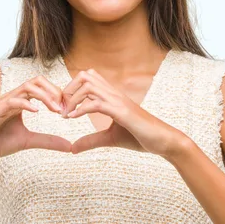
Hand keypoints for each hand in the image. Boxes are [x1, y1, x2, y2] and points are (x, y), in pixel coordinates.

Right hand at [0, 75, 71, 167]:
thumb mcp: (28, 141)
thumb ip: (48, 141)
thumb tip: (70, 147)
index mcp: (20, 101)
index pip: (41, 87)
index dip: (57, 94)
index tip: (68, 108)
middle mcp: (11, 98)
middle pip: (36, 81)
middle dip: (53, 90)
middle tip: (64, 106)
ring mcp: (2, 103)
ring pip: (25, 88)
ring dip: (44, 96)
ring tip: (55, 108)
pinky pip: (11, 102)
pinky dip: (25, 104)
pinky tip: (37, 111)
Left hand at [62, 68, 184, 157]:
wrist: (164, 141)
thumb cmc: (140, 137)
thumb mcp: (110, 139)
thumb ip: (91, 140)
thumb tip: (72, 148)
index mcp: (111, 95)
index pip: (87, 78)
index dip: (71, 88)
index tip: (63, 106)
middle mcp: (114, 93)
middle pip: (85, 75)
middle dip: (68, 89)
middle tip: (61, 108)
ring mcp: (118, 101)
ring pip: (88, 86)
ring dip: (72, 99)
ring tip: (66, 114)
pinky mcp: (122, 112)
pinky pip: (96, 104)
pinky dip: (81, 109)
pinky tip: (73, 118)